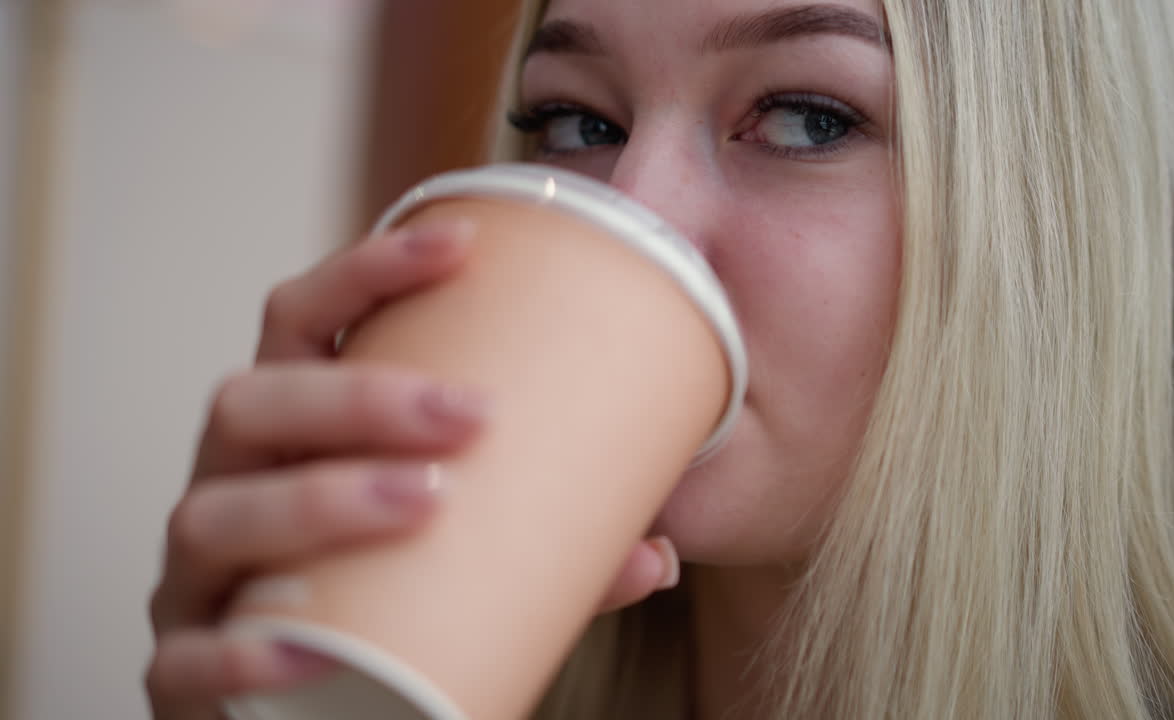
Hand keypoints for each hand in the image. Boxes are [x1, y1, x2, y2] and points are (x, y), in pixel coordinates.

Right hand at [144, 220, 679, 718]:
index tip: (462, 244)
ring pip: (210, 514)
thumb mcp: (452, 547)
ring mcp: (196, 576)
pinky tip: (308, 653)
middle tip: (473, 411)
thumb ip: (545, 543)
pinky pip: (181, 658)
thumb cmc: (376, 599)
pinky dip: (236, 654)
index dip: (365, 273)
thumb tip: (656, 549)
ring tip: (425, 502)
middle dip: (359, 394)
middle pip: (252, 401)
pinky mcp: (182, 666)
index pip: (300, 322)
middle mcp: (229, 485)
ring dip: (317, 497)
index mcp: (288, 434)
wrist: (301, 710)